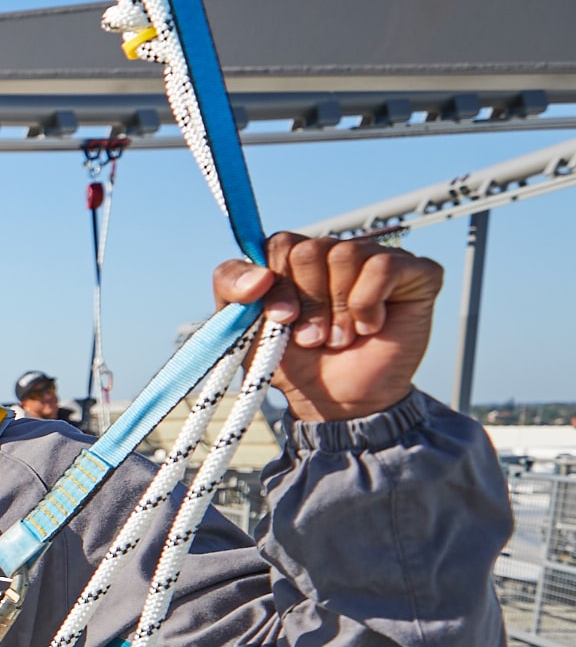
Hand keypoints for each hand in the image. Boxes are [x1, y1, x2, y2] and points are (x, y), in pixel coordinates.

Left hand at [216, 232, 442, 422]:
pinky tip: (370, 326)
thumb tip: (259, 275)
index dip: (277, 285)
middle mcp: (336, 254)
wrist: (336, 403)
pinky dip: (368, 304)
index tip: (281, 320)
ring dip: (338, 309)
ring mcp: (377, 260)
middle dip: (308, 302)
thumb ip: (231, 288)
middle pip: (310, 249)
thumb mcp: (245, 328)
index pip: (280, 243)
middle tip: (314, 337)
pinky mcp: (416, 273)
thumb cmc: (294, 363)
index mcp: (296, 260)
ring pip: (345, 254)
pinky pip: (383, 266)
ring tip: (340, 338)